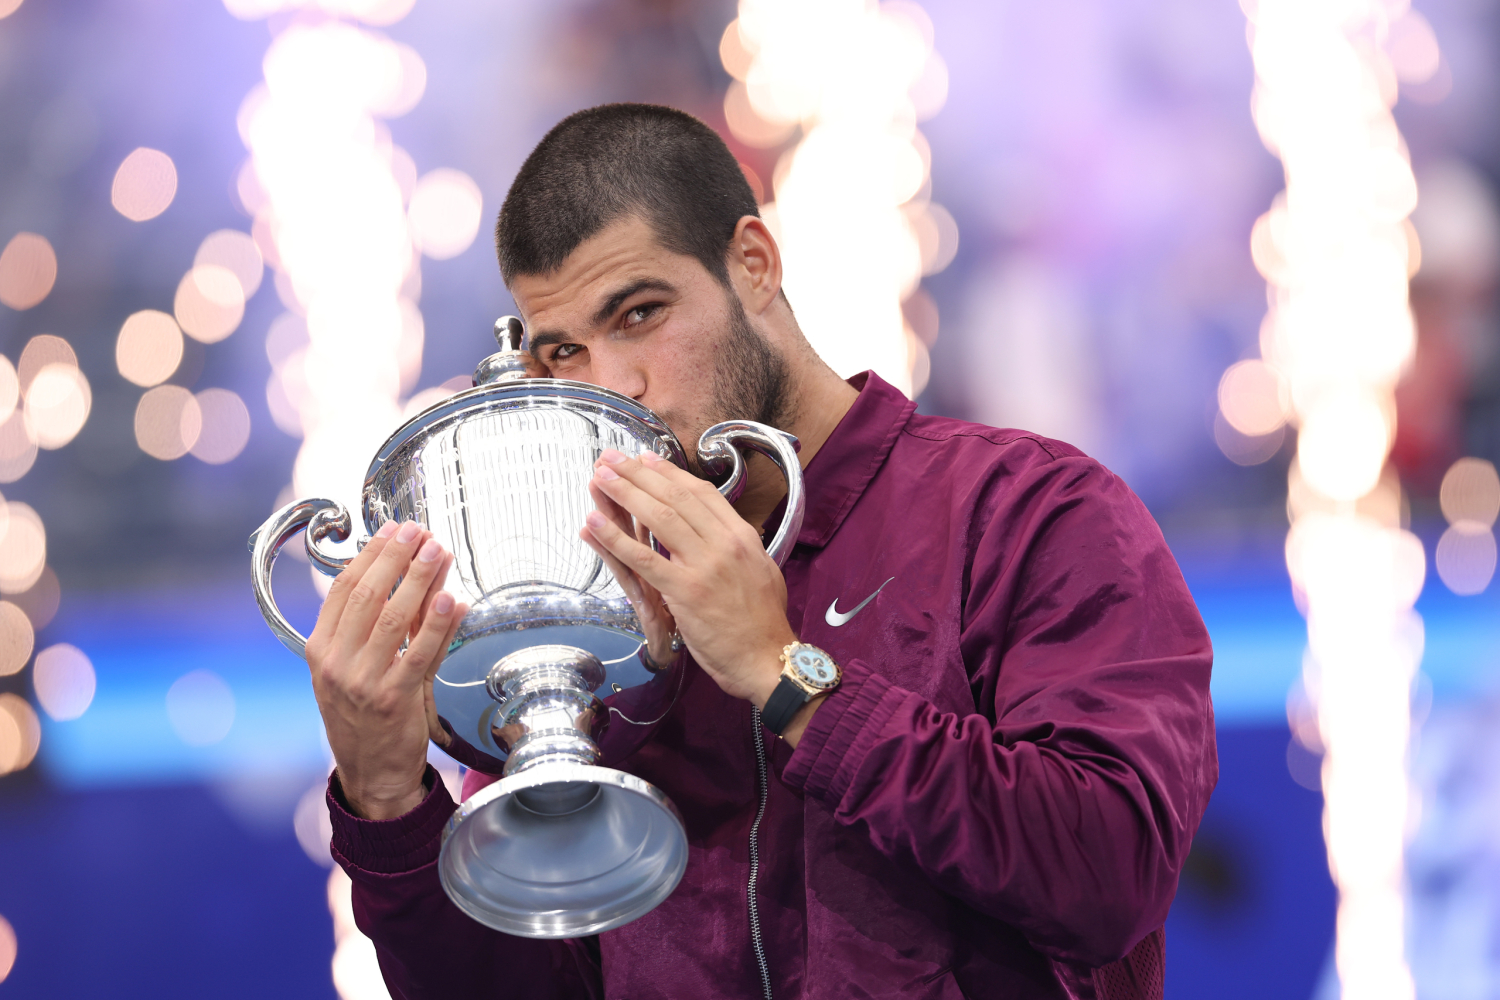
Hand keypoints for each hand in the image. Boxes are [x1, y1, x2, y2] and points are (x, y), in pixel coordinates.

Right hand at [304, 519, 469, 819]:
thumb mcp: (354, 666)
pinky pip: (419, 654)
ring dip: (419, 580)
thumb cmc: (365, 714)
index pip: (343, 589)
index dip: (371, 555)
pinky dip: (437, 624)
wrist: (370, 772)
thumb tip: (406, 574)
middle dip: (396, 557)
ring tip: (439, 552)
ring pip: (394, 619)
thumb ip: (376, 625)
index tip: (393, 530)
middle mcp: (335, 663)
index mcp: (320, 648)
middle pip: (367, 595)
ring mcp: (362, 682)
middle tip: (419, 531)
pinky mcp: (392, 700)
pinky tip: (452, 599)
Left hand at [580, 449, 794, 705]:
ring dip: (624, 494)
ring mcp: (704, 565)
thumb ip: (739, 548)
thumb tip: (723, 532)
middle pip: (675, 498)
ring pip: (659, 518)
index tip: (647, 459)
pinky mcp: (685, 591)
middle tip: (612, 458)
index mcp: (741, 536)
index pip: (701, 493)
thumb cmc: (763, 623)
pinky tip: (594, 522)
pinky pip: (643, 559)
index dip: (670, 474)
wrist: (769, 658)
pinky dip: (615, 538)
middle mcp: (723, 543)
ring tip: (601, 476)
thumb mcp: (761, 570)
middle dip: (639, 474)